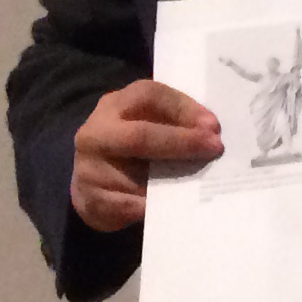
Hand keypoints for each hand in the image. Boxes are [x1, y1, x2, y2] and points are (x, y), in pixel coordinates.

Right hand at [72, 80, 221, 230]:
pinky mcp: (88, 198)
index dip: (184, 109)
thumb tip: (212, 131)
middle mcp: (96, 133)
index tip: (214, 126)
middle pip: (139, 136)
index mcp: (116, 105)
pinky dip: (152, 206)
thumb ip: (177, 121)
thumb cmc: (136, 145)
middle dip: (181, 142)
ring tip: (199, 183)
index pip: (150, 96)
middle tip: (214, 149)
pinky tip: (174, 205)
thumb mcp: (152, 122)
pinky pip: (126, 205)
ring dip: (170, 180)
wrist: (94, 181)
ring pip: (133, 176)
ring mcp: (87, 167)